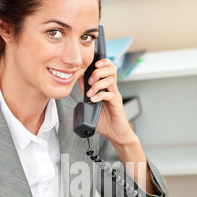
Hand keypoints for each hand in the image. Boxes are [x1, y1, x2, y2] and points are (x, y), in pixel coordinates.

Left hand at [78, 60, 154, 192]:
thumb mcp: (91, 104)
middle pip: (111, 69)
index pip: (108, 67)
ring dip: (98, 84)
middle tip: (90, 81)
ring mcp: (115, 96)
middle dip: (98, 72)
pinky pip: (110, 95)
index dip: (103, 62)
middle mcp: (112, 89)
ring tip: (90, 93)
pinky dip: (100, 96)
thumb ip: (86, 91)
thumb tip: (79, 79)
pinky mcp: (117, 104)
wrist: (115, 134)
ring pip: (111, 80)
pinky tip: (94, 100)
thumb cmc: (105, 120)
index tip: (93, 65)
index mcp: (107, 87)